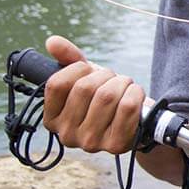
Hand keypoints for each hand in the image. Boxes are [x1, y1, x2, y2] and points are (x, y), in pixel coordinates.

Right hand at [42, 35, 144, 153]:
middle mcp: (66, 134)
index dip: (78, 69)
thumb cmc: (106, 98)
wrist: (135, 122)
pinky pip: (127, 107)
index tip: (89, 70)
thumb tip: (53, 42)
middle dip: (105, 75)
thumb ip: (68, 59)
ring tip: (125, 86)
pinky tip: (135, 95)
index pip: (57, 84)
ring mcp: (90, 143)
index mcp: (52, 119)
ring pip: (107, 96)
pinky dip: (136, 93)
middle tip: (114, 79)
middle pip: (85, 88)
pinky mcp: (116, 146)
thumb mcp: (86, 78)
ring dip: (123, 82)